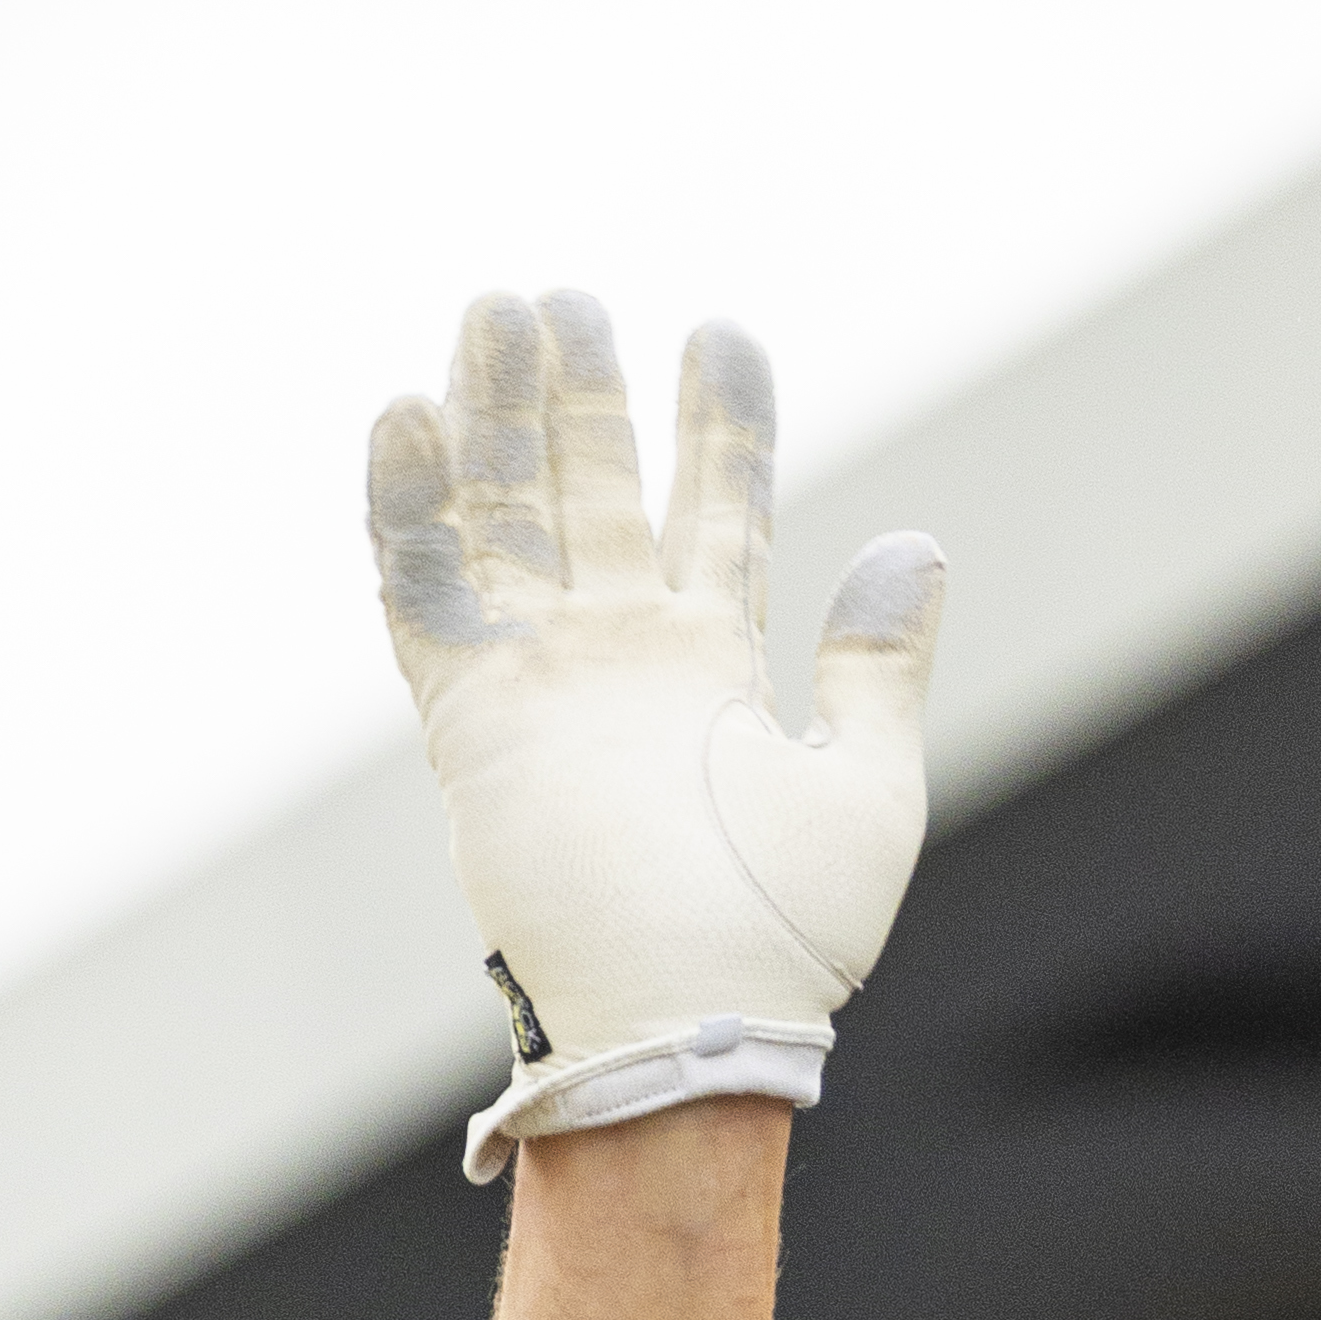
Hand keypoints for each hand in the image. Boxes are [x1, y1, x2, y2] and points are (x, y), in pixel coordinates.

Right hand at [369, 290, 942, 1173]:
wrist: (686, 1022)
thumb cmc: (785, 937)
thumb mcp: (869, 793)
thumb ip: (877, 668)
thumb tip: (912, 544)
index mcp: (716, 667)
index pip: (717, 512)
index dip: (719, 423)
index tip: (721, 331)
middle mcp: (623, 658)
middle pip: (595, 491)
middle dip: (581, 395)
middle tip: (565, 298)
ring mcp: (542, 681)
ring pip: (506, 518)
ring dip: (495, 417)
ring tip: (497, 309)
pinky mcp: (469, 718)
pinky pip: (424, 597)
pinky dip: (409, 511)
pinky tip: (408, 416)